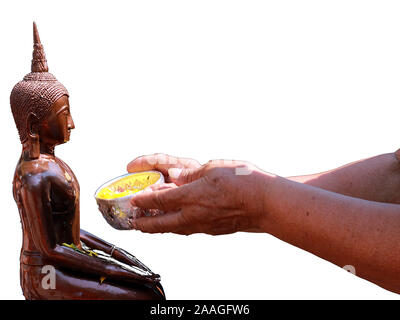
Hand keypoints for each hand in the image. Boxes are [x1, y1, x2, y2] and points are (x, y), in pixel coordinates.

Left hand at [127, 154, 270, 234]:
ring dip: (159, 228)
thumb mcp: (214, 168)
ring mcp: (204, 225)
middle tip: (135, 223)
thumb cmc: (244, 182)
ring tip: (150, 227)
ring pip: (174, 229)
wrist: (266, 203)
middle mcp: (193, 214)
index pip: (159, 200)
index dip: (143, 201)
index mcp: (191, 196)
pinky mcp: (214, 229)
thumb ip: (192, 173)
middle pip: (161, 223)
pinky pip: (188, 230)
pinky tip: (179, 225)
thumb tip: (176, 175)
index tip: (134, 201)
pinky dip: (177, 228)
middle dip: (145, 223)